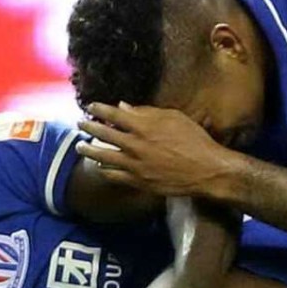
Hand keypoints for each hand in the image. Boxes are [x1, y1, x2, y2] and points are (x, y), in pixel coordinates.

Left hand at [76, 103, 237, 197]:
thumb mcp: (174, 118)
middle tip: (81, 124)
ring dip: (89, 149)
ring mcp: (134, 165)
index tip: (90, 106)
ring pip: (103, 156)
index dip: (99, 109)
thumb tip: (123, 106)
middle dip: (88, 127)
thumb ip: (147, 112)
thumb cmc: (194, 140)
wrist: (206, 170)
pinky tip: (99, 165)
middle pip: (103, 134)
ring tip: (81, 146)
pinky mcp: (138, 181)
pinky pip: (113, 175)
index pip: (113, 114)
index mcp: (143, 126)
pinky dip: (103, 169)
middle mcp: (135, 145)